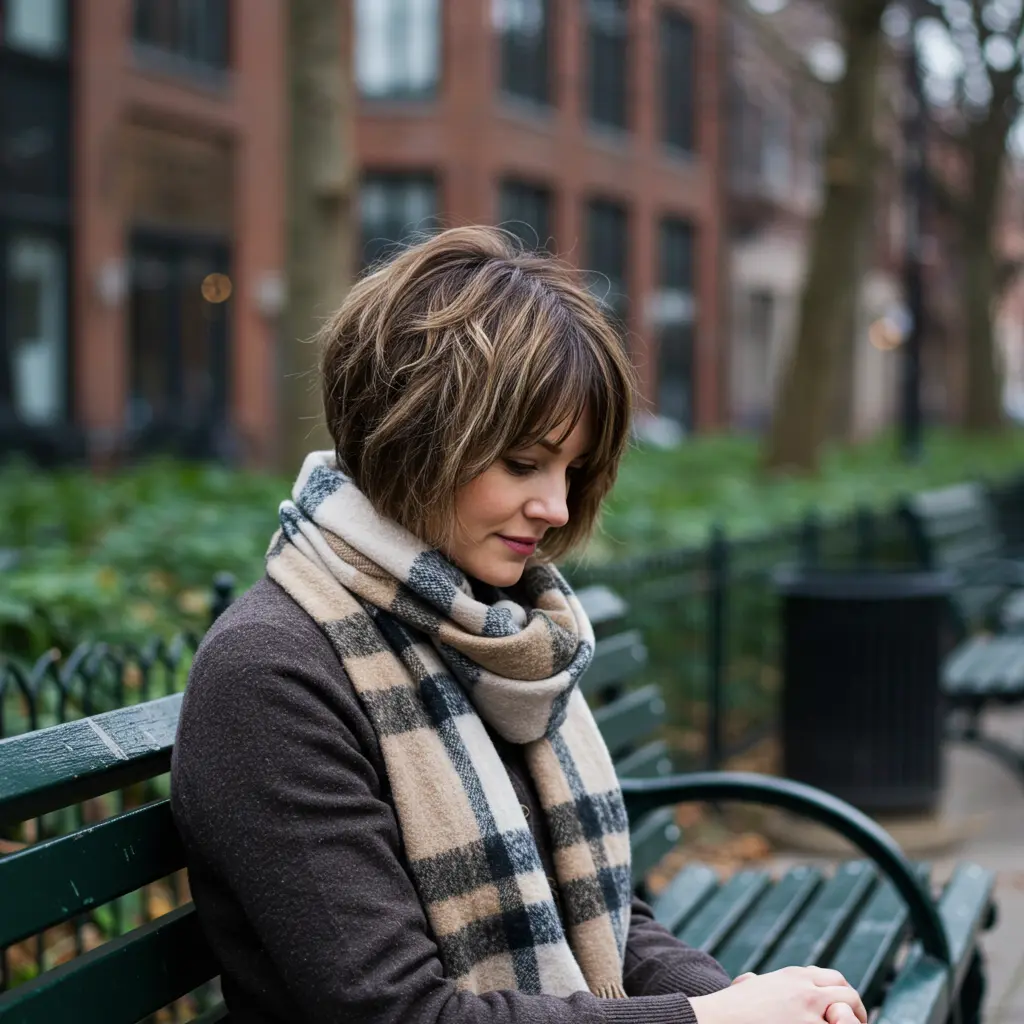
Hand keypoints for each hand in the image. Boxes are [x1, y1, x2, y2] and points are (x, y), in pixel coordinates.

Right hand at [691, 965, 866, 1023]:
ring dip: (852, 1022)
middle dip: (855, 1011)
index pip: (833, 978)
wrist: (714, 1020)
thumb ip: (758, 983)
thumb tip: (749, 982)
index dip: (842, 995)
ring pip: (849, 1015)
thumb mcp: (747, 987)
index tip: (841, 1010)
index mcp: (792, 976)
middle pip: (848, 994)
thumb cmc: (727, 1009)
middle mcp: (805, 990)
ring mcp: (809, 1013)